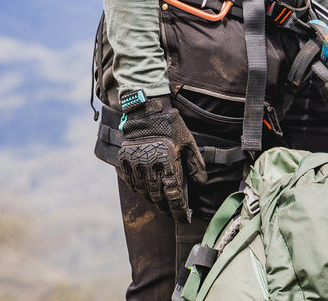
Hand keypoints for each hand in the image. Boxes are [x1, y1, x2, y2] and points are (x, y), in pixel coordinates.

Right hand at [118, 97, 205, 219]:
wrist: (147, 108)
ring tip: (159, 203)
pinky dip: (138, 190)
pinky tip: (143, 191)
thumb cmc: (171, 124)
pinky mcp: (125, 160)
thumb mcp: (188, 141)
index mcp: (169, 165)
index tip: (185, 219)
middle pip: (158, 198)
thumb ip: (195, 163)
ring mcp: (136, 165)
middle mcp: (151, 169)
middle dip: (167, 208)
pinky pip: (130, 182)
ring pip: (144, 192)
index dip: (180, 211)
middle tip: (172, 212)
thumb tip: (202, 182)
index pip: (174, 197)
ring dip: (152, 200)